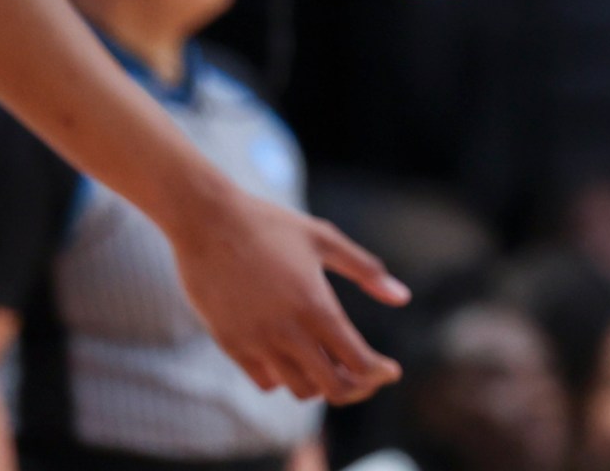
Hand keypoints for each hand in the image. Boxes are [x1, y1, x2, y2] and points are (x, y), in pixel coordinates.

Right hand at [167, 187, 411, 403]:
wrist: (207, 220)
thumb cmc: (270, 225)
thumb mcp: (324, 238)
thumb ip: (366, 270)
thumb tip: (402, 297)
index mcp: (315, 305)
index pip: (357, 361)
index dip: (379, 373)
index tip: (390, 371)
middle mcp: (287, 331)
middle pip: (332, 387)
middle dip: (356, 387)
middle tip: (365, 377)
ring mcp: (256, 341)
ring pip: (299, 389)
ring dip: (320, 383)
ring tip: (330, 365)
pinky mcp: (231, 344)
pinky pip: (265, 381)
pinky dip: (285, 377)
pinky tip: (294, 358)